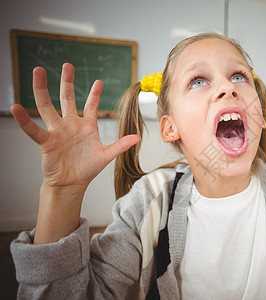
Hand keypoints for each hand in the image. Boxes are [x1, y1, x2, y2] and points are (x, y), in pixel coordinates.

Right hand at [11, 63, 139, 191]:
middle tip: (68, 65)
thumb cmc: (87, 168)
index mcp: (87, 126)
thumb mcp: (106, 155)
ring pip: (47, 106)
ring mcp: (57, 131)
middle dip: (67, 82)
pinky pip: (33, 129)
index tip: (99, 81)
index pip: (91, 106)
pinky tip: (16, 108)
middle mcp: (71, 124)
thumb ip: (120, 145)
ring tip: (37, 72)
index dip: (95, 94)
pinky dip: (24, 120)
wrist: (72, 183)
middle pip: (67, 98)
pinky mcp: (46, 141)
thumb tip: (138, 137)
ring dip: (41, 89)